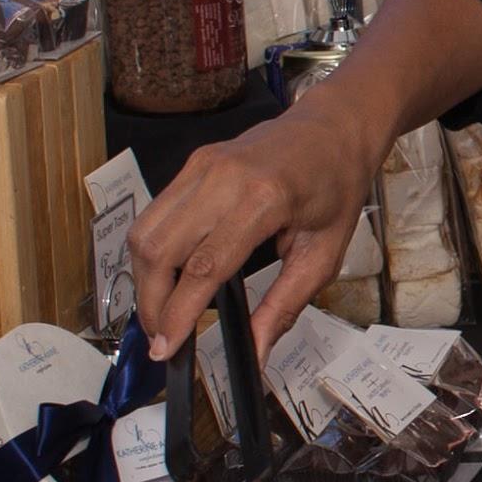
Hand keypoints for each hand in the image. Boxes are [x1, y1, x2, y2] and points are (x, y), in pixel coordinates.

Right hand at [128, 100, 382, 355]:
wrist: (335, 127)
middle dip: (152, 303)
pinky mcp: (193, 163)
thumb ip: (285, 307)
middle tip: (162, 339)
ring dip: (144, 279)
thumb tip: (257, 354)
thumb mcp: (324, 256)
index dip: (178, 313)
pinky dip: (152, 251)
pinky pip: (155, 213)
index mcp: (263, 199)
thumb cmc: (337, 188)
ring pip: (145, 231)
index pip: (203, 266)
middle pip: (159, 249)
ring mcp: (202, 165)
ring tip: (162, 313)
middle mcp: (223, 177)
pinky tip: (168, 277)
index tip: (165, 349)